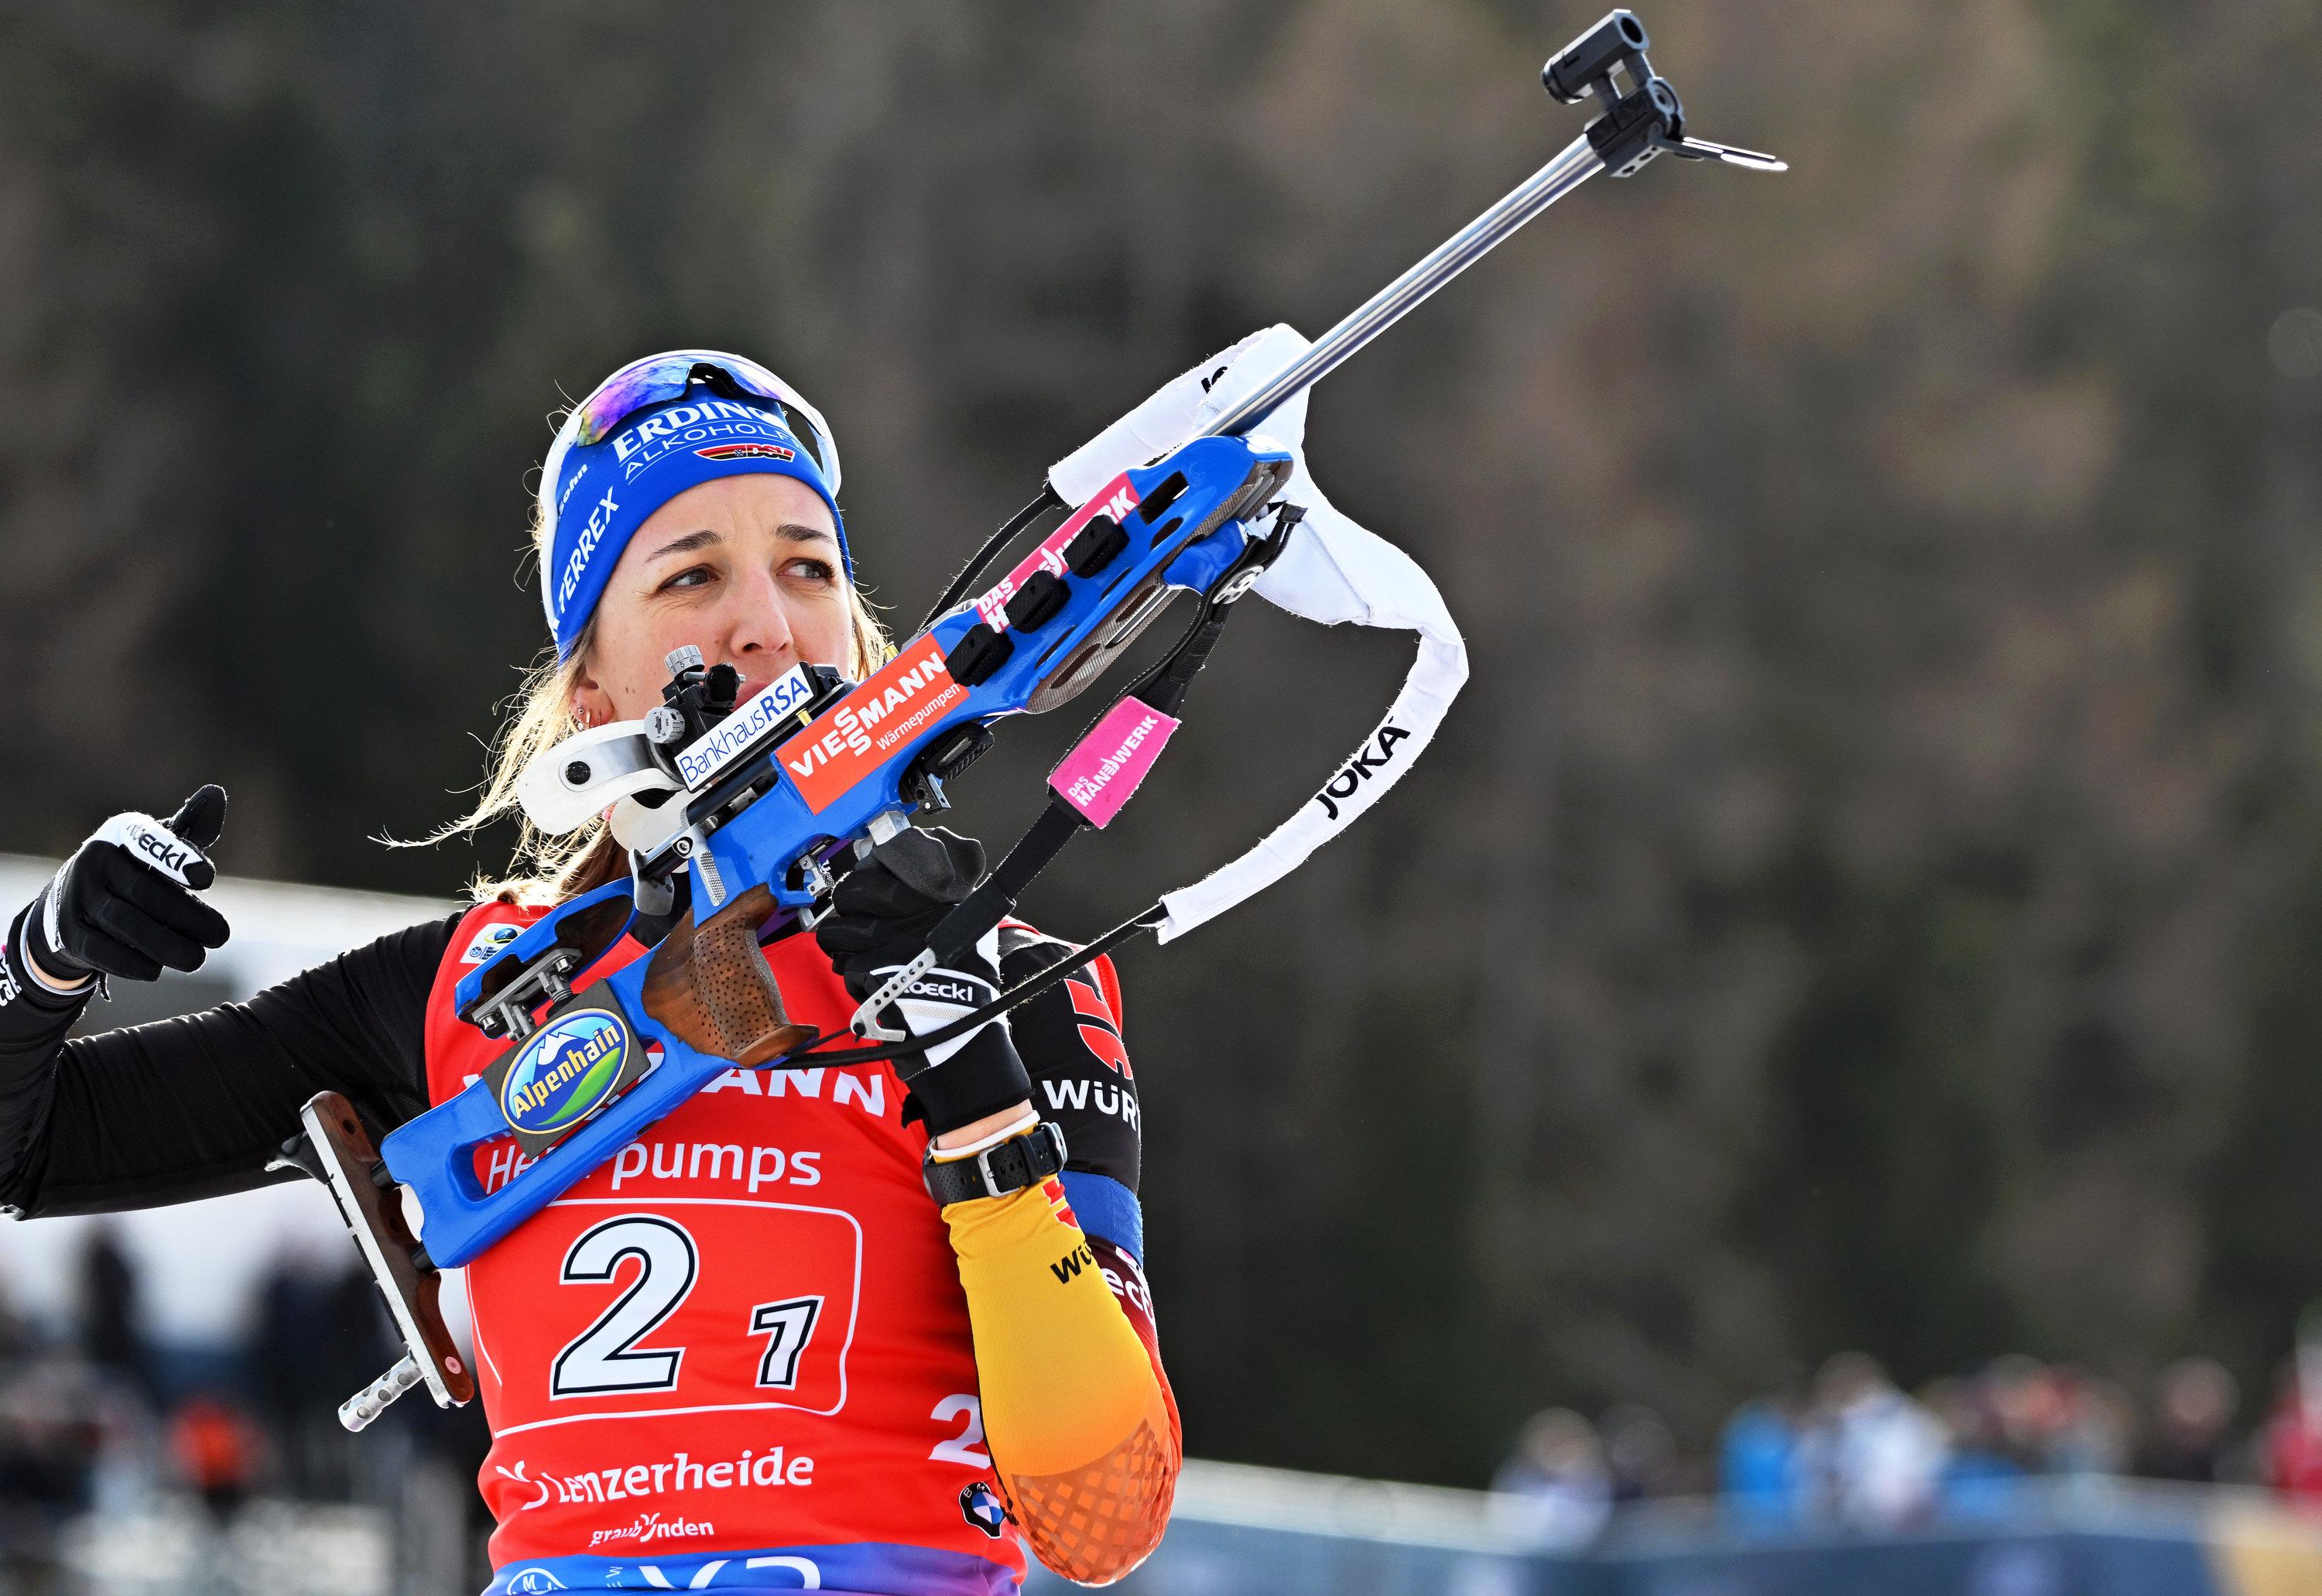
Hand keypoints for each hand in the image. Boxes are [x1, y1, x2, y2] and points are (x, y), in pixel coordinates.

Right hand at [22, 787, 231, 986]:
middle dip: (187, 917)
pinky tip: (157, 970)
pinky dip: (132, 963)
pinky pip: (101, 951)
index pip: (149, 842)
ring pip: (124, 923)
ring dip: (165, 945)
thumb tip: (216, 793)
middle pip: (144, 893)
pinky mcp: (69, 933)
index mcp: (122, 835)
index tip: (208, 878)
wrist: (71, 902)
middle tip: (221, 936)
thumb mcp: (160, 848)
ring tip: (197, 958)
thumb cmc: (134, 870)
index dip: (178, 858)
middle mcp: (94, 862)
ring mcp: (77, 898)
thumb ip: (192, 828)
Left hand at [814, 828, 1031, 1139]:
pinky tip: (877, 987)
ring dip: (846, 949)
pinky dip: (854, 979)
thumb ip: (936, 891)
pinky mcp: (876, 968)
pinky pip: (845, 965)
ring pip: (837, 928)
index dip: (873, 867)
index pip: (889, 851)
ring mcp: (897, 937)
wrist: (962, 1037)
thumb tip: (889, 858)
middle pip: (851, 888)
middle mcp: (920, 907)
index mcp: (944, 892)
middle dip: (848, 911)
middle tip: (863, 928)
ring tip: (871, 962)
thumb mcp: (966, 926)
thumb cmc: (964, 985)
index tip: (873, 878)